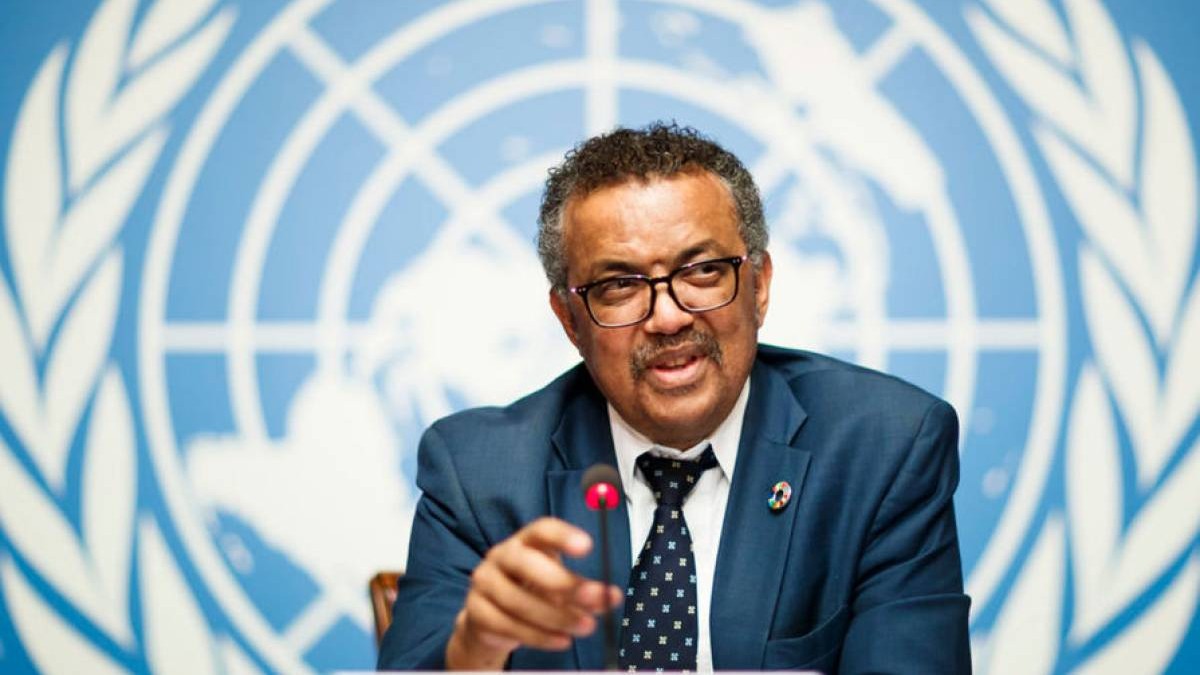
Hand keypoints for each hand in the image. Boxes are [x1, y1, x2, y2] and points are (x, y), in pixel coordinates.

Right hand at [445, 517, 622, 669]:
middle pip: (526, 563)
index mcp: (525, 541)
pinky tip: (562, 640)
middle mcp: (500, 555)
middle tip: (594, 597)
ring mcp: (484, 583)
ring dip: (556, 617)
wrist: (491, 618)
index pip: (541, 529)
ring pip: (518, 601)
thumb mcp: (560, 587)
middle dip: (563, 582)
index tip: (587, 546)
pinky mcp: (476, 611)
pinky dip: (539, 636)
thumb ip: (585, 590)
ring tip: (585, 626)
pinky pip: (508, 625)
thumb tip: (611, 597)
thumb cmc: (531, 592)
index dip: (563, 535)